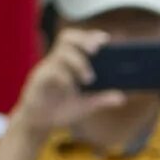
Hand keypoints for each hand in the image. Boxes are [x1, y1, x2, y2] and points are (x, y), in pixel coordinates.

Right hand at [11, 28, 132, 138]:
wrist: (38, 123)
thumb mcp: (84, 106)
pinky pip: (50, 72)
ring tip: (89, 79)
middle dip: (83, 40)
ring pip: (61, 53)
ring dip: (78, 62)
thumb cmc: (60, 109)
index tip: (106, 39)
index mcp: (68, 63)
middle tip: (96, 50)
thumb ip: (101, 100)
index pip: (78, 41)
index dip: (90, 36)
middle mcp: (57, 62)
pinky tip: (70, 87)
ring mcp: (46, 69)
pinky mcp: (38, 81)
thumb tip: (122, 97)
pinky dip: (64, 77)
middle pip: (67, 38)